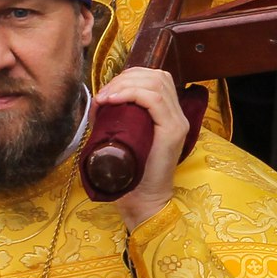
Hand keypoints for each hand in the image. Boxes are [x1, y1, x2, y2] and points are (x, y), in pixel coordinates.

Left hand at [95, 65, 188, 228]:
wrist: (142, 202)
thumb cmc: (130, 175)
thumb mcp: (122, 138)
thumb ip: (116, 118)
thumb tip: (98, 100)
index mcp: (169, 115)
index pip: (156, 79)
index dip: (130, 76)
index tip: (107, 90)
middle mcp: (177, 115)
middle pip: (157, 76)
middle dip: (126, 77)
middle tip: (104, 93)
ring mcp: (177, 122)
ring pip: (156, 83)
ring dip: (125, 84)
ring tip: (106, 97)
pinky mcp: (172, 131)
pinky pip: (155, 99)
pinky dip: (132, 93)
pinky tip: (113, 100)